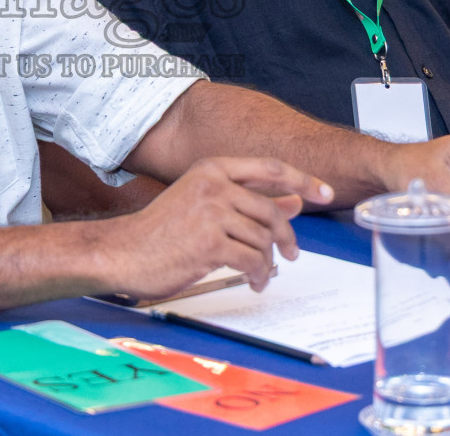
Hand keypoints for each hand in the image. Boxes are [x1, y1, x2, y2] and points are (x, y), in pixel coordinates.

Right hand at [98, 158, 332, 298]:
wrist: (123, 252)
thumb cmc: (160, 231)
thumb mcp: (204, 204)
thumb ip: (248, 201)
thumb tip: (294, 201)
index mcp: (211, 169)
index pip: (270, 167)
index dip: (303, 179)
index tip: (325, 192)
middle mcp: (213, 184)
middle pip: (272, 209)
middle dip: (287, 236)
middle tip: (291, 253)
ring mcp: (211, 212)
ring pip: (263, 238)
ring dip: (267, 262)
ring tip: (258, 273)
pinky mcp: (210, 243)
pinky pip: (251, 259)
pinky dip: (257, 274)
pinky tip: (251, 281)